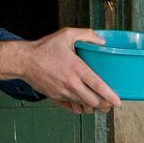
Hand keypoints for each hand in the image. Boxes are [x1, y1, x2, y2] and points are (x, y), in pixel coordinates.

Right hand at [0, 29, 120, 114]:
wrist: (25, 61)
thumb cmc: (45, 48)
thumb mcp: (66, 34)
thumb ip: (87, 35)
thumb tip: (102, 41)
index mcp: (77, 69)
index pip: (98, 86)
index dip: (110, 96)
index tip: (118, 101)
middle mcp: (71, 84)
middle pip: (94, 102)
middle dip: (104, 105)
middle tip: (110, 103)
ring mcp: (63, 93)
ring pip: (84, 106)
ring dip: (93, 107)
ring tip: (99, 104)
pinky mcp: (56, 97)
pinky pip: (72, 108)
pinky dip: (80, 108)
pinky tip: (83, 103)